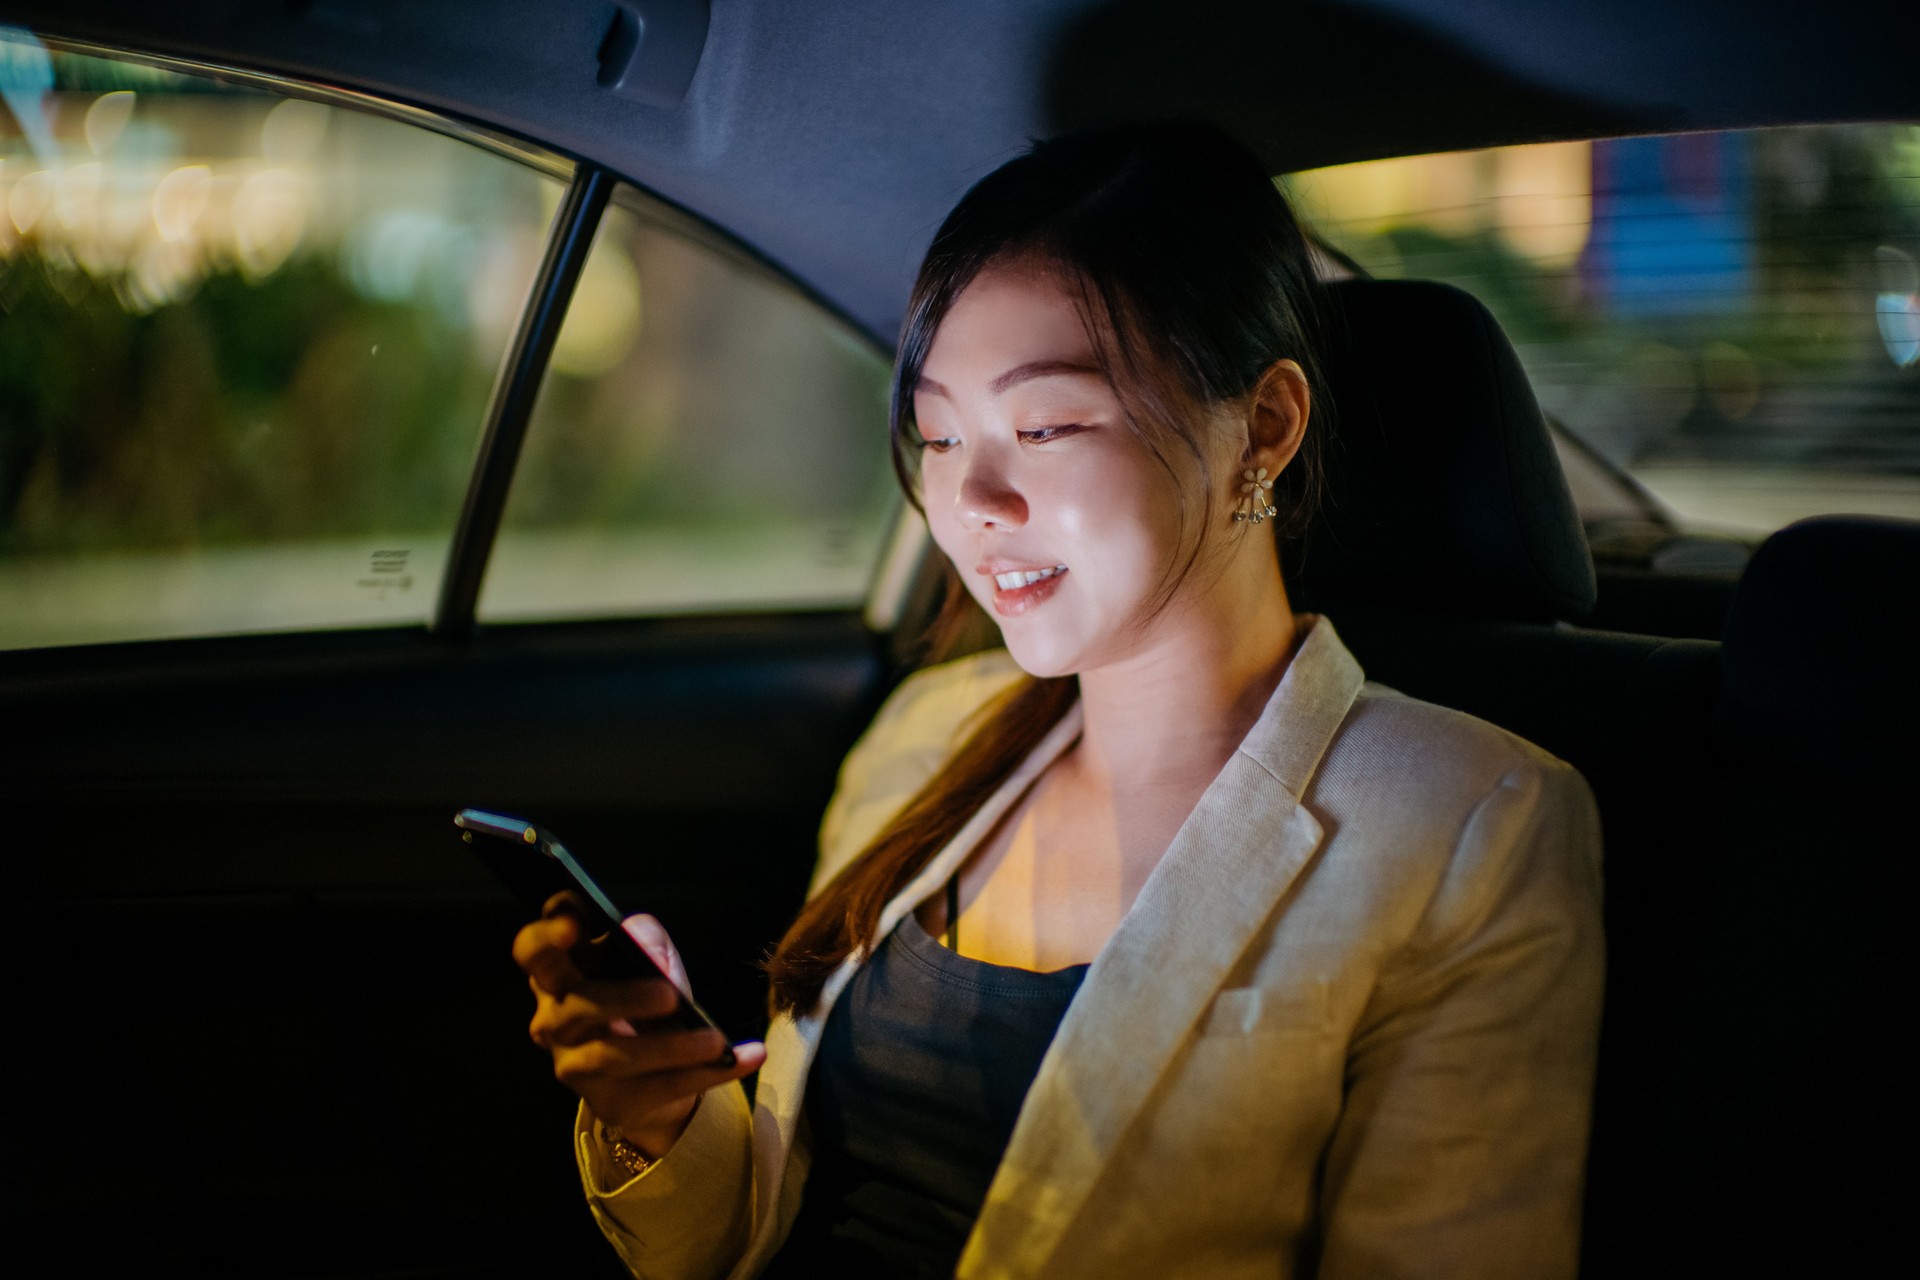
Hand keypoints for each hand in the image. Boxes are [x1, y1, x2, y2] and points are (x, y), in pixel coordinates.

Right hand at [514, 893, 765, 1158]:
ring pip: (614, 1057)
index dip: (547, 933)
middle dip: (620, 998)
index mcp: (557, 975)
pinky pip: (659, 1089)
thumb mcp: (653, 965)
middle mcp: (554, 1021)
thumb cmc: (645, 1003)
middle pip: (572, 1006)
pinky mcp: (611, 1103)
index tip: (575, 922)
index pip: (534, 949)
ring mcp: (576, 1066)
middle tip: (670, 994)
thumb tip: (641, 939)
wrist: (659, 1075)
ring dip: (670, 1047)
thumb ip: (648, 943)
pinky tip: (744, 1058)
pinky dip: (707, 1073)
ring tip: (715, 1039)